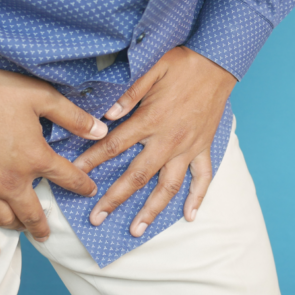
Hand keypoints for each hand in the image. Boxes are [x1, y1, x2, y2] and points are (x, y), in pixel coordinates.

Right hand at [0, 66, 107, 257]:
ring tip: (26, 231)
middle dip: (45, 223)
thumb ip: (73, 117)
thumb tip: (101, 130)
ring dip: (20, 228)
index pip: (67, 178)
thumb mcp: (41, 97)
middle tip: (50, 232)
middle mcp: (12, 180)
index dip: (82, 184)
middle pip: (35, 212)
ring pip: (7, 219)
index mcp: (35, 157)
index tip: (89, 190)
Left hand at [73, 46, 236, 236]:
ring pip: (168, 186)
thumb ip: (129, 93)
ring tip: (136, 230)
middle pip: (137, 176)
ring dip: (152, 210)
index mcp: (151, 120)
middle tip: (97, 218)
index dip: (93, 161)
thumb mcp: (152, 69)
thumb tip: (106, 115)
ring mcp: (188, 147)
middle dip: (115, 198)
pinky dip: (197, 198)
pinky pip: (203, 178)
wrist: (218, 63)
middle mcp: (168, 140)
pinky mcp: (204, 147)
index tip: (76, 174)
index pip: (114, 146)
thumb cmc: (182, 64)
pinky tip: (189, 216)